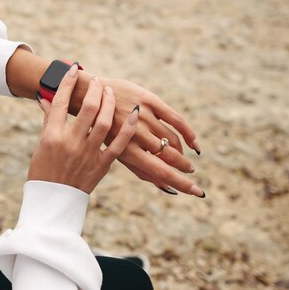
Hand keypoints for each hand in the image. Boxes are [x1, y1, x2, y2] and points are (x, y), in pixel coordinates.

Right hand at [28, 64, 137, 193]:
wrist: (52, 202)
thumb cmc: (43, 171)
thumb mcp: (41, 144)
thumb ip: (49, 121)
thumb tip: (45, 98)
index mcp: (52, 136)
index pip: (61, 102)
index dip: (69, 83)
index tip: (75, 69)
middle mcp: (70, 142)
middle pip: (88, 108)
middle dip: (95, 90)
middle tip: (98, 82)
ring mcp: (87, 154)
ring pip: (105, 122)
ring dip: (110, 103)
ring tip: (110, 92)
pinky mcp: (101, 165)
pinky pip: (120, 144)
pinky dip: (129, 127)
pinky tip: (134, 113)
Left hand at [71, 73, 204, 197]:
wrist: (90, 97)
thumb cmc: (105, 131)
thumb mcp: (117, 152)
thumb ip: (140, 169)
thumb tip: (164, 187)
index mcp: (125, 151)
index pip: (160, 172)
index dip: (181, 183)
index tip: (197, 192)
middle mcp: (135, 134)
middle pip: (170, 156)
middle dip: (184, 167)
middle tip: (191, 171)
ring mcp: (143, 117)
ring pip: (173, 140)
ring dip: (183, 152)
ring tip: (186, 158)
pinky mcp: (149, 101)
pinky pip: (176, 119)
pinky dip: (187, 132)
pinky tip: (192, 142)